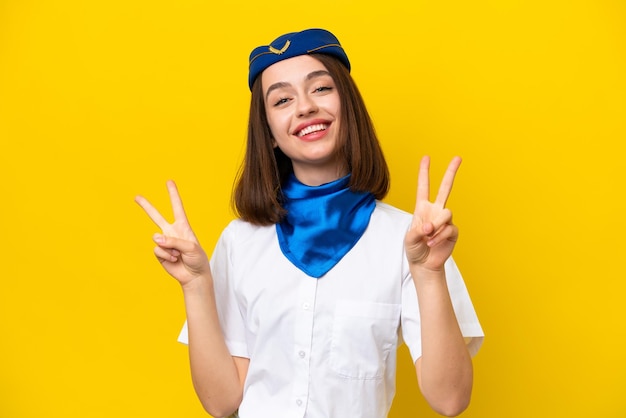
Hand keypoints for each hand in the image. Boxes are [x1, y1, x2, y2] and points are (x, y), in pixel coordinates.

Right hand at [135, 180, 209, 286]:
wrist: (194, 276)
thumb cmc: (197, 259)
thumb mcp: (191, 247)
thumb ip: (174, 241)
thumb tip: (156, 238)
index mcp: (182, 227)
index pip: (177, 207)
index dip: (173, 194)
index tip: (169, 181)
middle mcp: (171, 232)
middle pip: (156, 216)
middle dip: (146, 206)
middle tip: (136, 196)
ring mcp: (164, 243)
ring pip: (156, 237)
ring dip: (168, 247)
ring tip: (178, 254)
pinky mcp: (159, 253)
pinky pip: (157, 249)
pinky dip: (166, 255)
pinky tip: (174, 260)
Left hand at [404, 156, 461, 271]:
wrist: (424, 264)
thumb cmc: (414, 249)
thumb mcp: (409, 239)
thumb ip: (417, 231)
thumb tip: (431, 227)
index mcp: (422, 208)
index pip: (424, 186)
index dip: (424, 172)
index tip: (426, 157)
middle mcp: (435, 210)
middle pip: (445, 188)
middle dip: (451, 172)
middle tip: (458, 157)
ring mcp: (445, 220)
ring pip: (446, 213)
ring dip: (437, 226)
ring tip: (428, 238)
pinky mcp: (453, 231)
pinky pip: (449, 229)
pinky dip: (440, 237)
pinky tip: (433, 244)